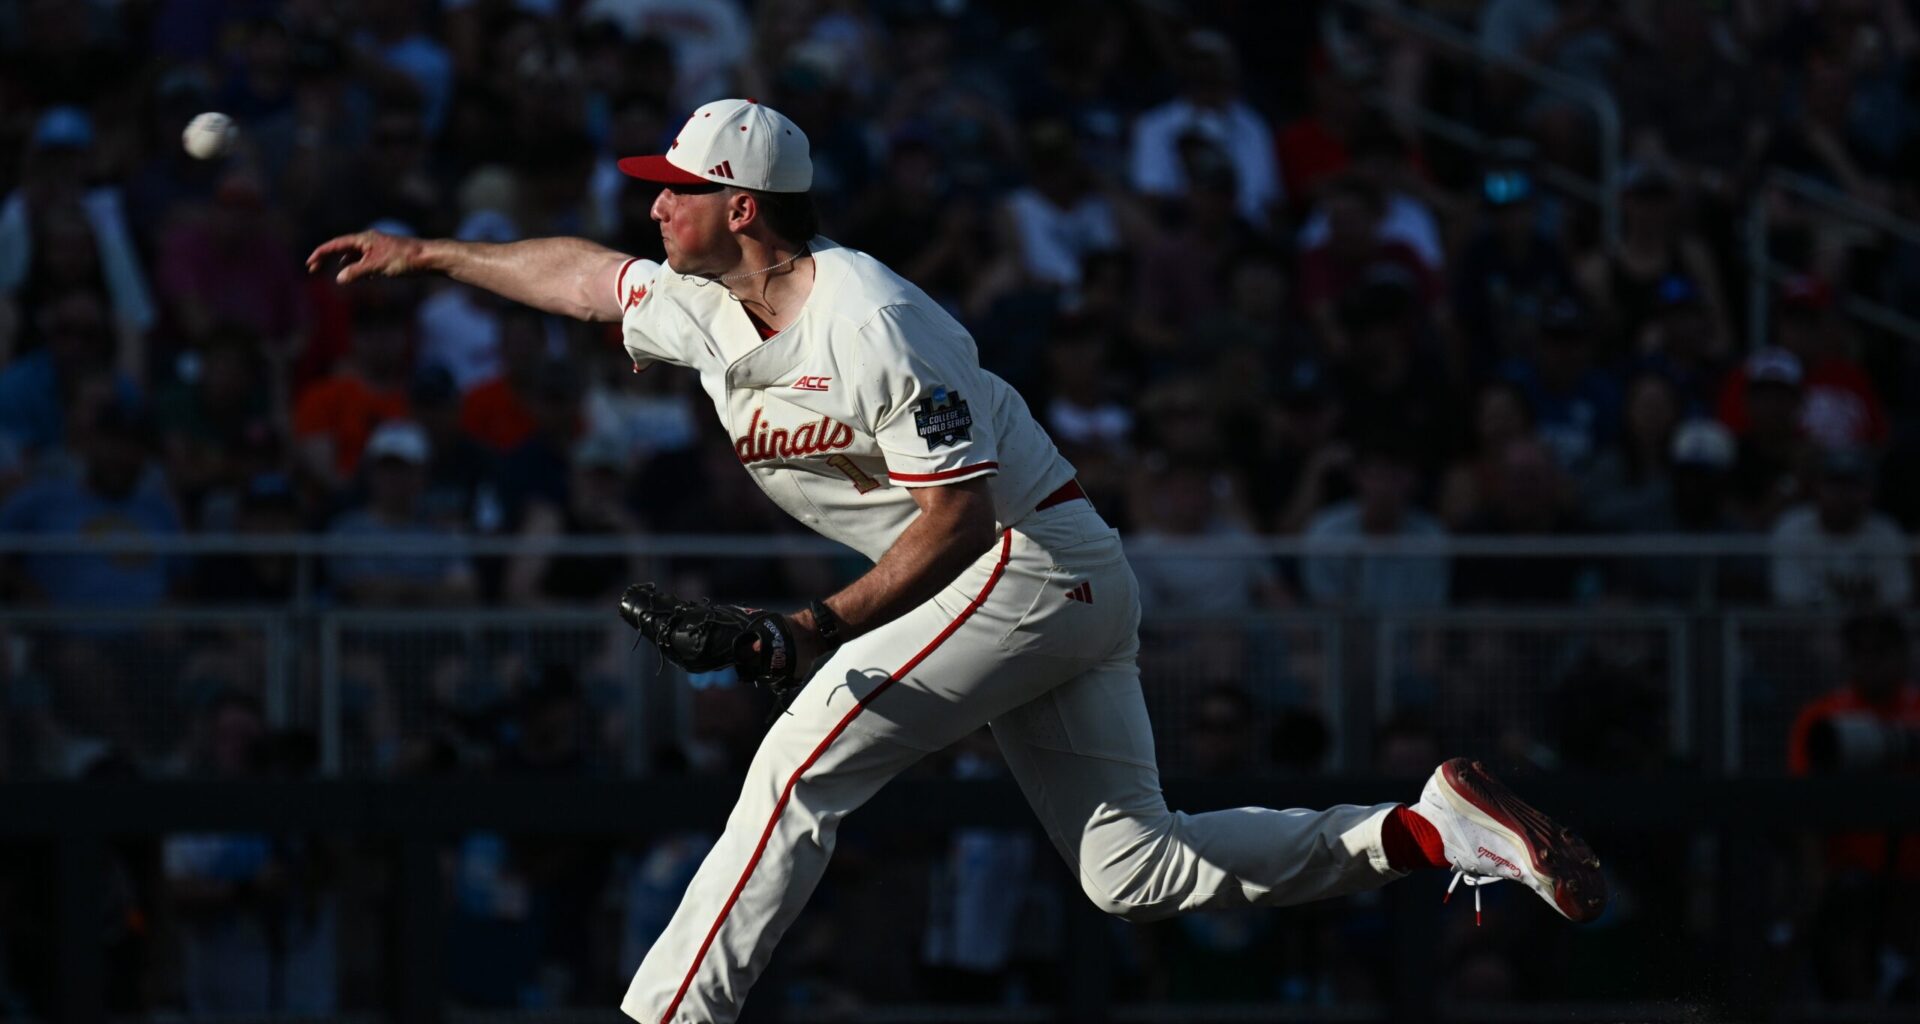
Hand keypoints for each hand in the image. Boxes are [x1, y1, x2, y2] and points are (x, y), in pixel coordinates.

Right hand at [305, 230, 428, 284]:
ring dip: (344, 263)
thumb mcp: (377, 266)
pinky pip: (366, 260)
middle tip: (314, 269)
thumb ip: (357, 272)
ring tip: (337, 273)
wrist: (428, 258)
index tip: (309, 263)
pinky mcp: (386, 255)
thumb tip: (339, 279)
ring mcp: (377, 247)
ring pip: (354, 254)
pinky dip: (358, 267)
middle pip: (341, 248)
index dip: (321, 253)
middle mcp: (369, 240)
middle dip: (327, 258)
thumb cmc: (403, 259)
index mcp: (364, 239)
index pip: (336, 244)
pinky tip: (361, 276)